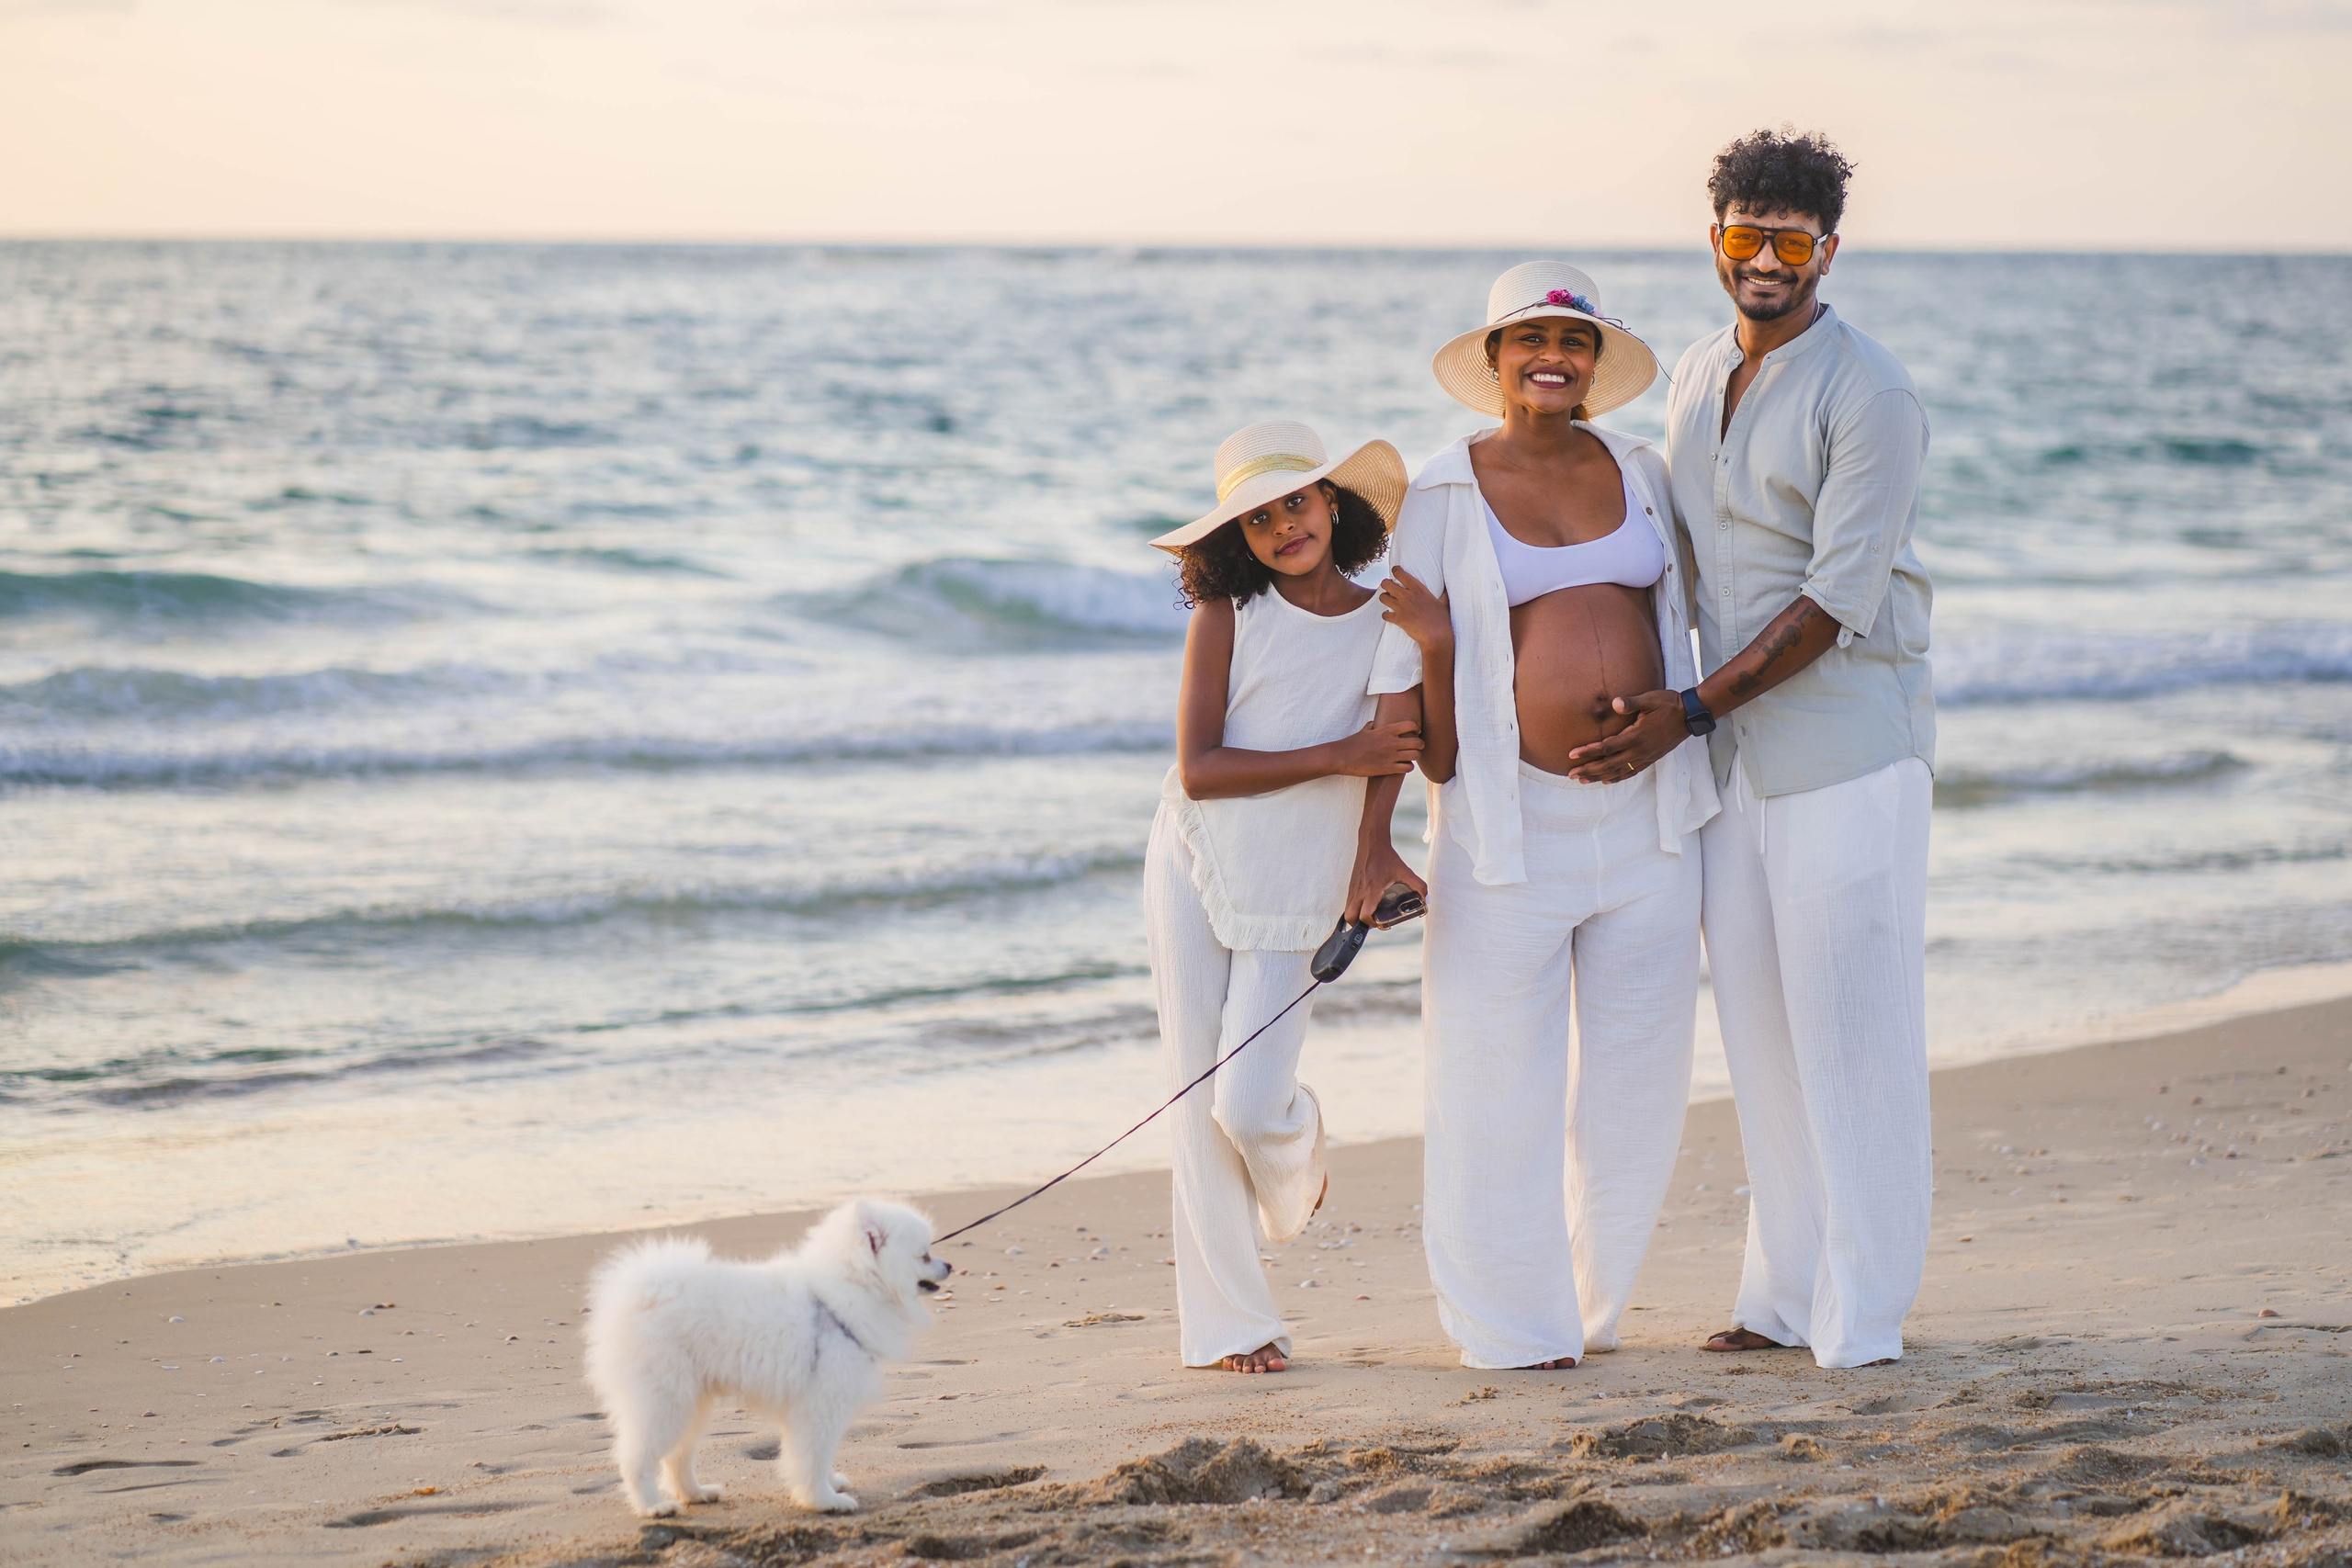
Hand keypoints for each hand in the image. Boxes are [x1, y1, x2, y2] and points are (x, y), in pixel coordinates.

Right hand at [1330, 719, 1423, 778]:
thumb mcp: (1363, 731)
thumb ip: (1372, 726)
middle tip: (1416, 747)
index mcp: (1386, 730)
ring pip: (1415, 755)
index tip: (1414, 732)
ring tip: (1410, 757)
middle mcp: (1391, 742)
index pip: (1411, 724)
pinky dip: (1408, 767)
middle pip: (1418, 742)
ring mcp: (1390, 756)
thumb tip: (1374, 723)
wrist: (1342, 757)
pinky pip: (1407, 768)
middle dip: (1420, 745)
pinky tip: (1404, 767)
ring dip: (1415, 756)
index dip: (1416, 728)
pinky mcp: (1387, 769)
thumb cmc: (1351, 743)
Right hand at [1347, 840, 1427, 926]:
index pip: (1365, 915)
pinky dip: (1354, 908)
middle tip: (1371, 922)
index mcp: (1372, 890)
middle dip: (1358, 925)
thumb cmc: (1387, 858)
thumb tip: (1426, 899)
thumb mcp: (1405, 871)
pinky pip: (1348, 902)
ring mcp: (1353, 888)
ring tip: (1369, 915)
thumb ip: (1419, 885)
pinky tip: (1366, 904)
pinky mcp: (1351, 885)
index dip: (1371, 924)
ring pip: (1347, 911)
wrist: (1372, 843)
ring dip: (1355, 917)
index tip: (1380, 923)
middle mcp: (1359, 891)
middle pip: (1350, 918)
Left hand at [1376, 568, 1450, 653]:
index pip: (1400, 574)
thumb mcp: (1444, 603)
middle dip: (1385, 584)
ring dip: (1384, 598)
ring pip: (1382, 597)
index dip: (1395, 571)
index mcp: (1418, 589)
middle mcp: (1407, 596)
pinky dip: (1386, 615)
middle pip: (1386, 583)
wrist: (1436, 636)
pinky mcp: (1398, 619)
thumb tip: (1448, 589)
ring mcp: (1401, 607)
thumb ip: (1444, 594)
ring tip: (1388, 600)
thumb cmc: (1442, 620)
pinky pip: (1384, 614)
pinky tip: (1390, 616)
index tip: (1395, 572)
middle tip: (1388, 588)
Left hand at [1563, 690, 1687, 782]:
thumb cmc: (1669, 704)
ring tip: (1583, 781)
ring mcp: (1645, 756)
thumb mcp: (1650, 699)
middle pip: (1608, 764)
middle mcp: (1639, 750)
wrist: (1690, 715)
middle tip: (1570, 774)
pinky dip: (1617, 778)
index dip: (1588, 752)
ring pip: (1618, 771)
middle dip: (1588, 770)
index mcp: (1636, 736)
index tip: (1572, 755)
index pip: (1606, 747)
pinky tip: (1607, 780)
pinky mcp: (1651, 758)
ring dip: (1599, 776)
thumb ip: (1631, 702)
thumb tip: (1615, 703)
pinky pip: (1631, 772)